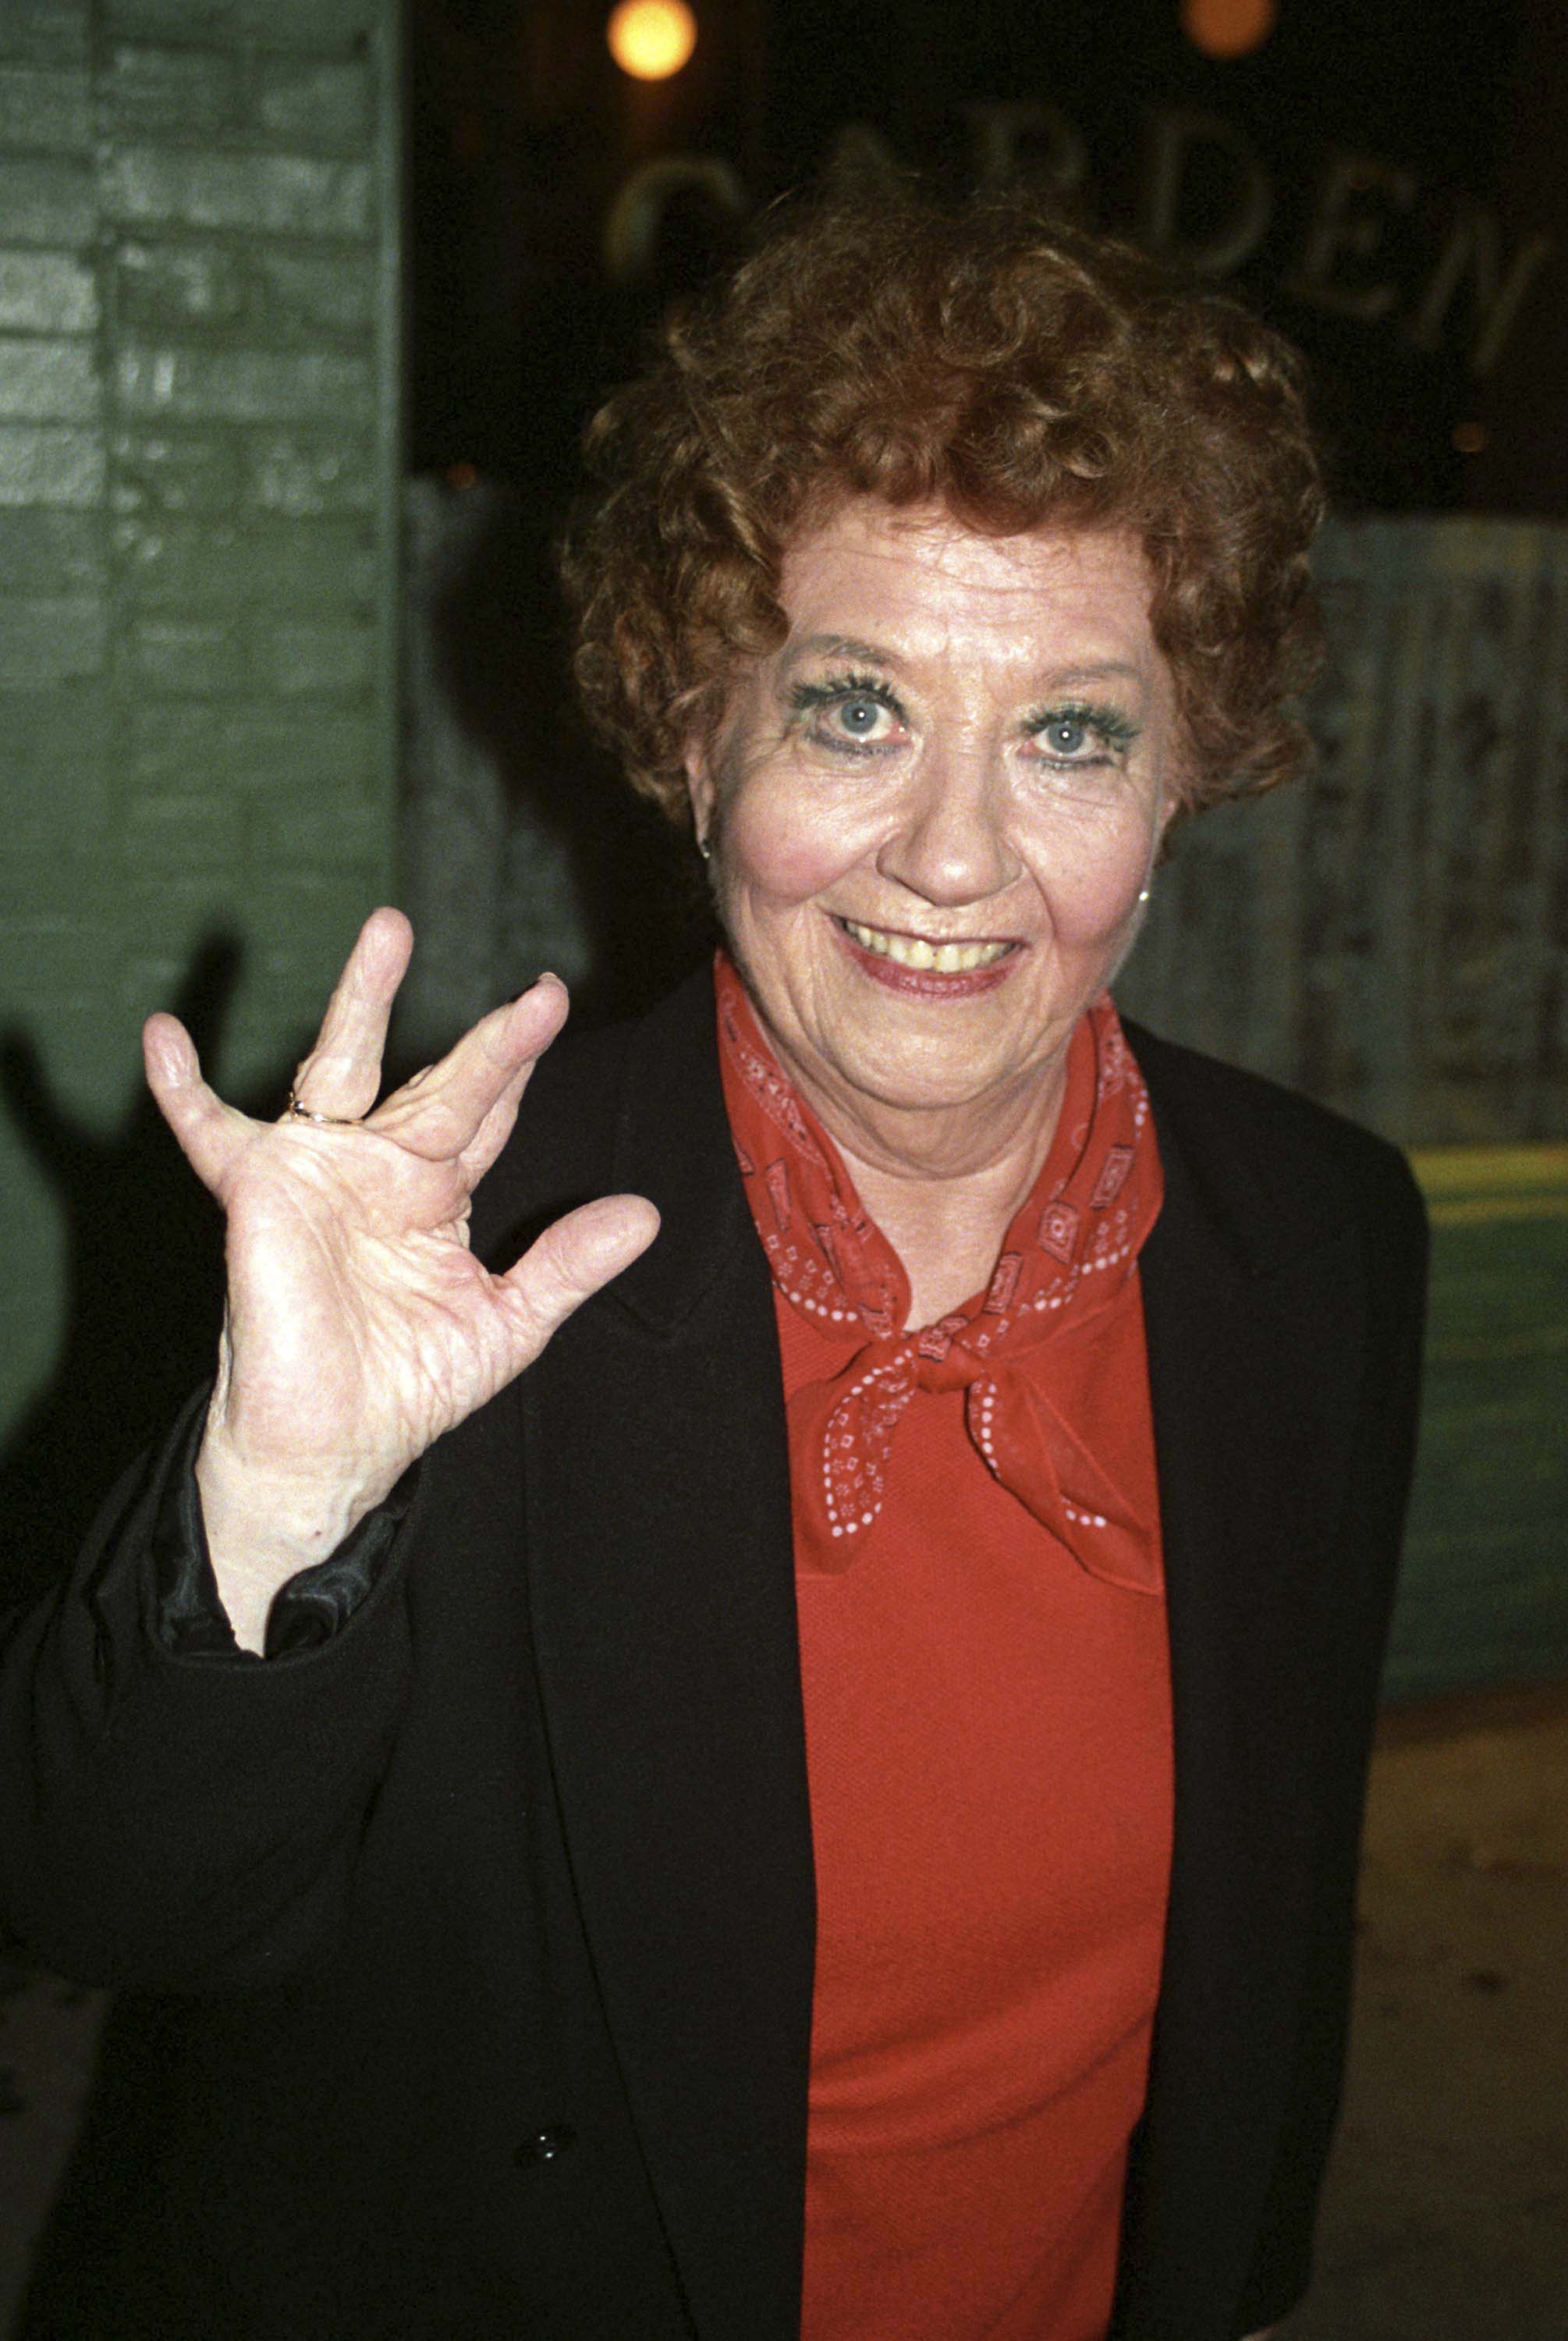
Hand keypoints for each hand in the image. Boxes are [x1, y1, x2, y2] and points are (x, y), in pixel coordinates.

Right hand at [144, 909, 657, 1646]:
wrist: (329, 1449)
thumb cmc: (406, 1388)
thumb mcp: (507, 1322)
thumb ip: (569, 1264)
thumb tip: (648, 1214)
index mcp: (435, 1194)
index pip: (487, 1114)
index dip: (520, 1067)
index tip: (552, 1006)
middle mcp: (379, 1169)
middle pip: (441, 1083)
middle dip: (491, 1041)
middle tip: (543, 992)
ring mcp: (319, 1171)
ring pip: (344, 1065)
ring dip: (363, 998)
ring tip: (391, 929)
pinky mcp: (261, 1191)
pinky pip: (209, 1130)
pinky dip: (180, 1088)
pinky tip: (160, 1035)